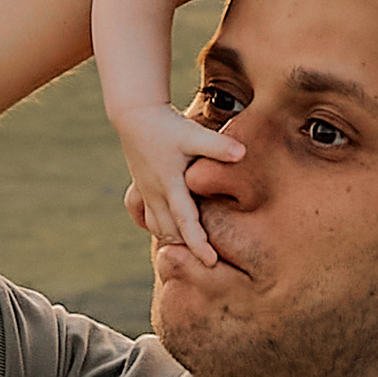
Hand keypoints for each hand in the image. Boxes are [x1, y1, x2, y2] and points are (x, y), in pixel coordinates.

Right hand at [114, 104, 244, 262]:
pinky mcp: (142, 187)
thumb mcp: (193, 133)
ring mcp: (146, 192)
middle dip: (188, 248)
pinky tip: (168, 231)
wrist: (134, 114)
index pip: (185, 223)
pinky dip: (158, 227)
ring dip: (173, 239)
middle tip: (210, 260)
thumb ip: (218, 145)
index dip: (198, 245)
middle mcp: (156, 193)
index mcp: (170, 185)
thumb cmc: (167, 124)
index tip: (211, 262)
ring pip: (158, 227)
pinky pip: (146, 217)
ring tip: (193, 248)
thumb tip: (242, 153)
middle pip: (171, 232)